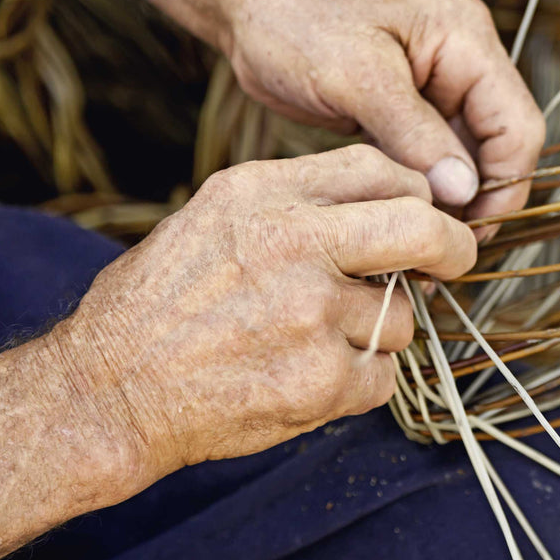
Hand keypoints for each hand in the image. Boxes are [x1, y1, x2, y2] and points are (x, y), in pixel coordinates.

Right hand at [46, 145, 475, 478]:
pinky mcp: (322, 380)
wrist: (107, 391)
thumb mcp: (214, 214)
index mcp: (264, 193)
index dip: (416, 194)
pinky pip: (383, 376)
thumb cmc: (160, 302)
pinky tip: (306, 378)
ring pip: (402, 318)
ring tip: (313, 342)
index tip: (424, 215)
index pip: (378, 168)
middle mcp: (294, 245)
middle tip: (452, 261)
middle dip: (452, 246)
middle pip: (423, 228)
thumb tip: (389, 200)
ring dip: (376, 333)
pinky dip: (358, 382)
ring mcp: (312, 315)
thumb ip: (298, 198)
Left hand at [210, 0, 544, 237]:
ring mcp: (434, 86)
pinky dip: (420, 188)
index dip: (505, 184)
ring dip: (447, 200)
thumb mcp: (357, 76)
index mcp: (465, 40)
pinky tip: (399, 218)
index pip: (518, 126)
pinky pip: (429, 157)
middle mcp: (461, 62)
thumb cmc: (294, 16)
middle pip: (498, 146)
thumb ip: (414, 134)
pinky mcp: (404, 108)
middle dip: (477, 198)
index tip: (470, 231)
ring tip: (417, 240)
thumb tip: (463, 191)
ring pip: (464, 158)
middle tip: (442, 248)